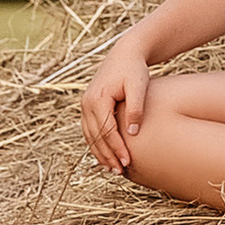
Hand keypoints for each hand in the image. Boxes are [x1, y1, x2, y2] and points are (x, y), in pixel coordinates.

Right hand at [80, 36, 150, 175]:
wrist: (125, 53)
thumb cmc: (134, 69)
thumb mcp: (138, 86)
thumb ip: (136, 109)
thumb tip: (133, 133)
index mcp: (97, 99)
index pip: (106, 130)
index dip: (116, 148)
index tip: (127, 162)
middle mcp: (87, 103)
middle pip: (95, 136)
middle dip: (107, 155)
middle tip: (120, 172)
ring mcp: (85, 105)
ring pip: (89, 135)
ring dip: (100, 153)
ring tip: (112, 168)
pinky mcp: (89, 106)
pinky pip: (90, 130)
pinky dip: (97, 144)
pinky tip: (107, 154)